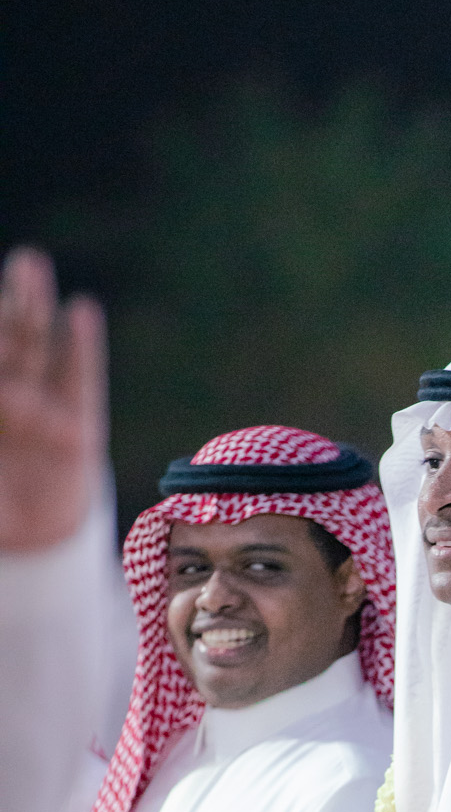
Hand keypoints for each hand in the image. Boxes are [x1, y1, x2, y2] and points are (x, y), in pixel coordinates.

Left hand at [0, 248, 107, 551]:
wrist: (33, 550)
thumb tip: (2, 392)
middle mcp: (3, 399)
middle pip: (0, 341)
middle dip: (4, 303)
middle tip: (13, 262)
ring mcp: (38, 411)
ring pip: (32, 349)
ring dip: (30, 306)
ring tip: (29, 265)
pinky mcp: (76, 433)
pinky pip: (79, 384)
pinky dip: (81, 349)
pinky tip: (82, 313)